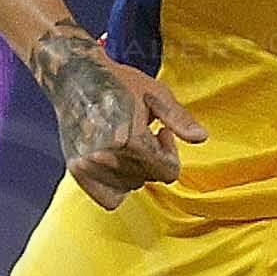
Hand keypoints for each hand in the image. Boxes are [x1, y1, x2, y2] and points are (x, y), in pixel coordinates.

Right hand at [33, 27, 205, 209]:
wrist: (75, 76)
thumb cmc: (119, 81)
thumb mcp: (156, 93)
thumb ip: (179, 119)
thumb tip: (201, 138)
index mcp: (129, 140)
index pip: (166, 172)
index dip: (171, 153)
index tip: (162, 131)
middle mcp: (106, 157)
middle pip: (148, 179)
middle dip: (153, 158)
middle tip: (144, 132)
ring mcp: (88, 164)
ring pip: (130, 187)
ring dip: (134, 169)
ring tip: (127, 141)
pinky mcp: (76, 169)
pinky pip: (108, 199)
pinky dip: (117, 187)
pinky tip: (116, 163)